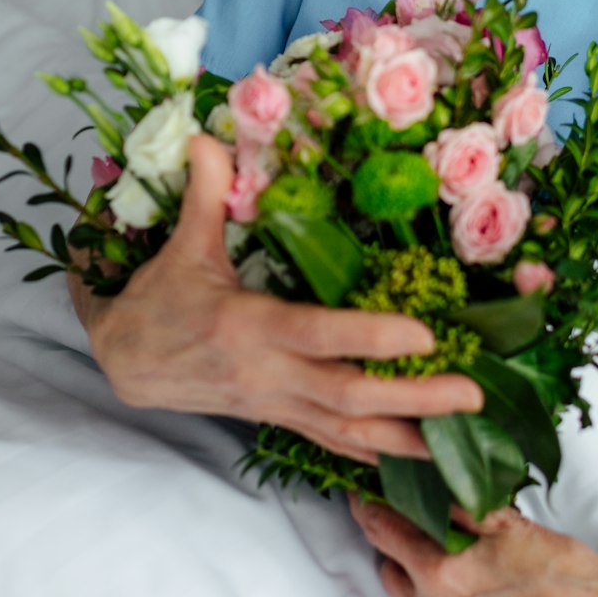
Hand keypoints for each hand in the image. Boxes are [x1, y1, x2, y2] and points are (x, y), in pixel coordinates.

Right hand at [72, 134, 483, 463]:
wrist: (124, 363)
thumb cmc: (159, 302)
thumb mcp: (181, 248)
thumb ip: (205, 193)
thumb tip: (209, 137)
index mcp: (249, 328)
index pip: (319, 336)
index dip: (371, 337)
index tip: (425, 334)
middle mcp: (269, 375)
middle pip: (350, 397)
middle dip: (414, 399)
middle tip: (473, 394)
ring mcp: (277, 404)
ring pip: (349, 430)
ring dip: (408, 437)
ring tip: (465, 440)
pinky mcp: (279, 419)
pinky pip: (335, 443)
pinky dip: (378, 453)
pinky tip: (419, 459)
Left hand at [349, 494, 597, 596]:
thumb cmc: (567, 574)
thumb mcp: (510, 526)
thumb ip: (459, 507)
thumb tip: (423, 482)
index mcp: (441, 576)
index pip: (383, 530)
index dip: (370, 505)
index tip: (362, 492)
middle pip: (390, 568)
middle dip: (397, 544)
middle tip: (413, 522)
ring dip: (418, 580)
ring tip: (449, 561)